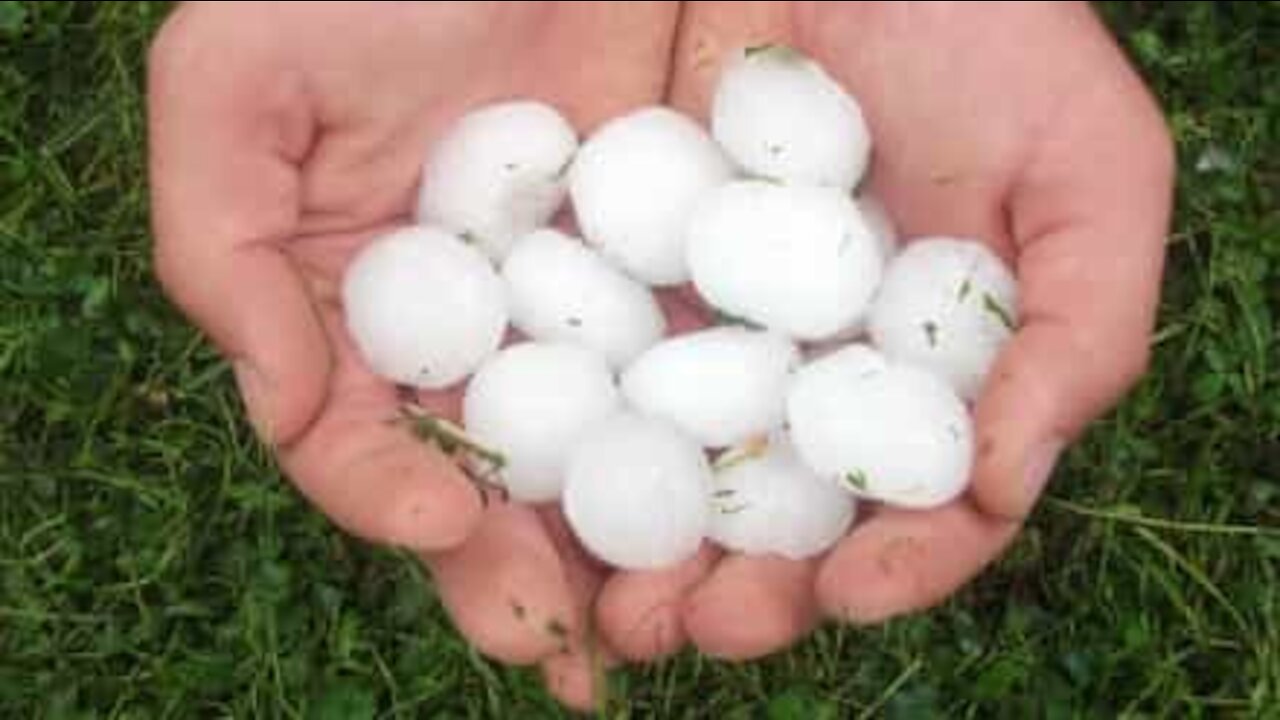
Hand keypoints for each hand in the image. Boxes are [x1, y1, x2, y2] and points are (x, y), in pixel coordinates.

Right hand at [146, 1, 679, 708]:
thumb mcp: (240, 79)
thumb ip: (218, 242)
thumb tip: (280, 406)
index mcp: (353, 307)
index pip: (355, 439)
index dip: (386, 497)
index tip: (446, 519)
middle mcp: (466, 333)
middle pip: (483, 481)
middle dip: (513, 572)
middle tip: (559, 646)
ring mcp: (577, 315)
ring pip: (593, 461)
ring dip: (618, 553)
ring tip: (659, 619)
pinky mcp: (678, 279)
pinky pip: (696, 381)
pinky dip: (717, 454)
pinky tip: (746, 515)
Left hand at [591, 1, 1174, 661]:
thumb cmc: (994, 34)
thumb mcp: (1086, 169)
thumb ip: (1082, 328)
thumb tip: (1003, 485)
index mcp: (928, 375)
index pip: (918, 505)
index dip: (896, 566)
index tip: (851, 590)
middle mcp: (815, 371)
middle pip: (780, 515)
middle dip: (741, 588)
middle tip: (697, 625)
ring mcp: (714, 328)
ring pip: (673, 469)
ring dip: (640, 550)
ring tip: (612, 603)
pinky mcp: (622, 273)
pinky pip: (587, 368)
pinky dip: (565, 439)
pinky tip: (539, 485)